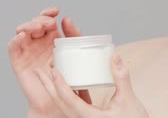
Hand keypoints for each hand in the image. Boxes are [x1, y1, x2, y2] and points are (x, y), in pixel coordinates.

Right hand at [8, 7, 92, 116]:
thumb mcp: (74, 53)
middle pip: (33, 23)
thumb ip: (73, 36)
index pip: (47, 19)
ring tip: (38, 28)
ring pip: (21, 31)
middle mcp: (38, 42)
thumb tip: (67, 19)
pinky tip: (22, 37)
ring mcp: (27, 51)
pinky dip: (15, 40)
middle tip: (49, 24)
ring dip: (28, 26)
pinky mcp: (18, 62)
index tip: (56, 11)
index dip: (48, 12)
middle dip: (40, 19)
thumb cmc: (68, 77)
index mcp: (51, 38)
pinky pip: (12, 47)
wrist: (59, 100)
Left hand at [34, 52, 148, 117]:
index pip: (68, 99)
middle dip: (48, 86)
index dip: (58, 84)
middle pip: (60, 102)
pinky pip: (72, 106)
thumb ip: (121, 77)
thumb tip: (114, 55)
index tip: (52, 69)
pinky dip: (66, 94)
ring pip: (64, 105)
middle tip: (38, 70)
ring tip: (48, 74)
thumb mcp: (128, 99)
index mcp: (88, 117)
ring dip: (55, 89)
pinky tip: (67, 84)